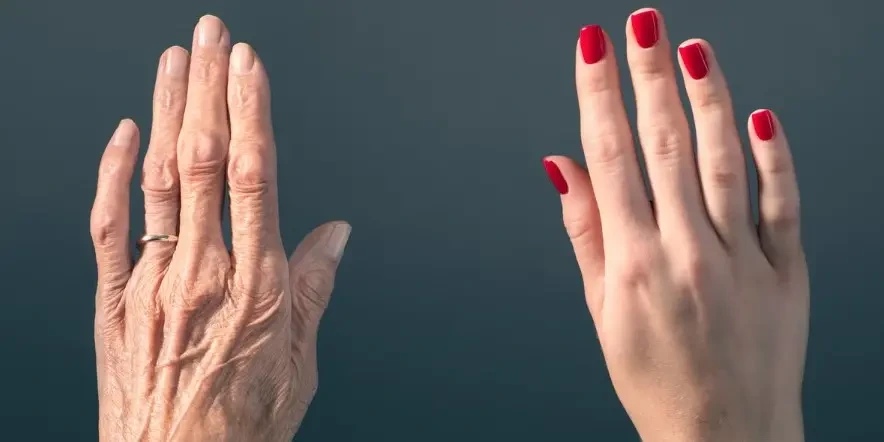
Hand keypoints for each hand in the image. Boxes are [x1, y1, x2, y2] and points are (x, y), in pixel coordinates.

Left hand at [90, 15, 349, 440]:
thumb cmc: (241, 425)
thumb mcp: (299, 363)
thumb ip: (314, 288)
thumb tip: (336, 232)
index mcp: (258, 287)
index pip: (255, 178)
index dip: (251, 114)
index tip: (250, 66)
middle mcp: (204, 274)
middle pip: (205, 162)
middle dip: (209, 91)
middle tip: (213, 36)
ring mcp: (153, 284)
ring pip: (160, 180)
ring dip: (168, 113)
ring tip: (176, 60)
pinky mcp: (115, 299)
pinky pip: (109, 225)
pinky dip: (114, 174)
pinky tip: (125, 132)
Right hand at [543, 8, 807, 441]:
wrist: (725, 441)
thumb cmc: (655, 381)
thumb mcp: (602, 312)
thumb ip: (586, 232)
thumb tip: (562, 167)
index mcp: (633, 264)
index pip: (609, 158)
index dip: (597, 95)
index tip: (591, 48)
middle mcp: (687, 255)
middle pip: (664, 146)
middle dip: (649, 75)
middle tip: (642, 23)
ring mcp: (742, 262)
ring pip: (724, 162)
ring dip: (708, 99)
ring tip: (693, 49)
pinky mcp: (787, 273)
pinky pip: (782, 204)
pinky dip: (775, 158)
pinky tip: (760, 116)